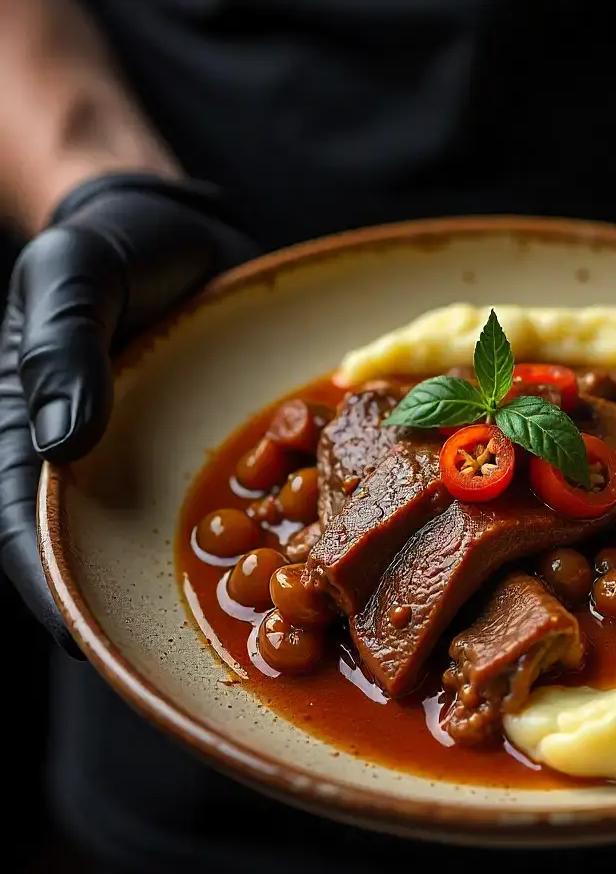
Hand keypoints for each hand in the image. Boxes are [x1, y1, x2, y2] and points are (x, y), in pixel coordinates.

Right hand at [1, 173, 256, 654]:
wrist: (184, 229)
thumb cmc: (108, 246)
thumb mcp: (72, 278)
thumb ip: (61, 347)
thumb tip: (59, 441)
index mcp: (44, 438)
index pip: (29, 530)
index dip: (50, 592)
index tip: (83, 638)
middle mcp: (116, 469)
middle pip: (120, 555)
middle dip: (162, 603)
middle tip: (202, 644)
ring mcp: (179, 466)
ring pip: (202, 535)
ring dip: (237, 574)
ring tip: (282, 614)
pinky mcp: (238, 449)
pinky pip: (263, 491)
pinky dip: (290, 515)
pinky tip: (327, 541)